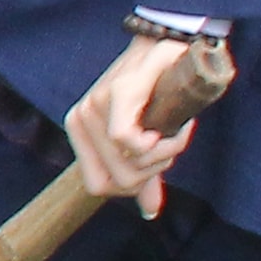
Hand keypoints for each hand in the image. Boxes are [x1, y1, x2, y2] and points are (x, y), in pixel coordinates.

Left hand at [65, 33, 208, 216]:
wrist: (176, 49)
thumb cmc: (159, 92)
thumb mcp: (147, 136)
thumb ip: (143, 174)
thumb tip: (149, 212)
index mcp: (81, 131)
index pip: (97, 187)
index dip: (132, 186)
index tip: (154, 164)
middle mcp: (82, 119)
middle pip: (118, 182)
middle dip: (153, 172)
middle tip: (170, 146)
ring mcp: (95, 106)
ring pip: (129, 164)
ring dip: (164, 157)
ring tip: (176, 131)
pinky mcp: (116, 94)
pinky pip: (131, 142)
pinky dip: (165, 143)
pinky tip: (179, 125)